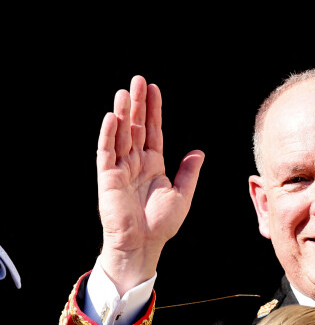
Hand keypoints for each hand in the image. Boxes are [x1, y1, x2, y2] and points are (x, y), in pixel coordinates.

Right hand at [97, 75, 203, 294]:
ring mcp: (120, 168)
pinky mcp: (107, 177)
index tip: (154, 89)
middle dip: (138, 104)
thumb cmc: (161, 224)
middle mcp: (136, 163)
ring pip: (121, 135)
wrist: (144, 244)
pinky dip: (108, 135)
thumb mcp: (182, 195)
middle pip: (136, 127)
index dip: (154, 111)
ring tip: (125, 92)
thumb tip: (198, 151)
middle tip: (138, 80)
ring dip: (122, 113)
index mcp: (153, 165)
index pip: (153, 131)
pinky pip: (106, 152)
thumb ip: (188, 173)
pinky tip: (112, 118)